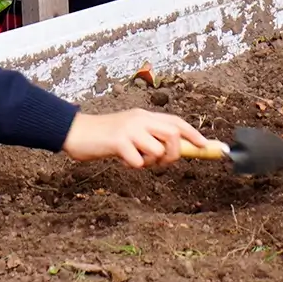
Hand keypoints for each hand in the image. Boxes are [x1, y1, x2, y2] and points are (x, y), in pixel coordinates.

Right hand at [62, 109, 207, 167]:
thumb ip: (149, 137)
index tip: (206, 146)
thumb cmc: (104, 137)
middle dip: (174, 153)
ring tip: (136, 159)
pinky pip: (138, 161)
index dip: (194, 134)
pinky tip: (122, 160)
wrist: (76, 132)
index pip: (176, 122)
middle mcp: (140, 119)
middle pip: (174, 134)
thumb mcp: (130, 132)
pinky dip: (134, 166)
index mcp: (144, 116)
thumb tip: (174, 151)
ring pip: (158, 150)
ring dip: (151, 162)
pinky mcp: (118, 142)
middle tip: (161, 161)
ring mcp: (130, 129)